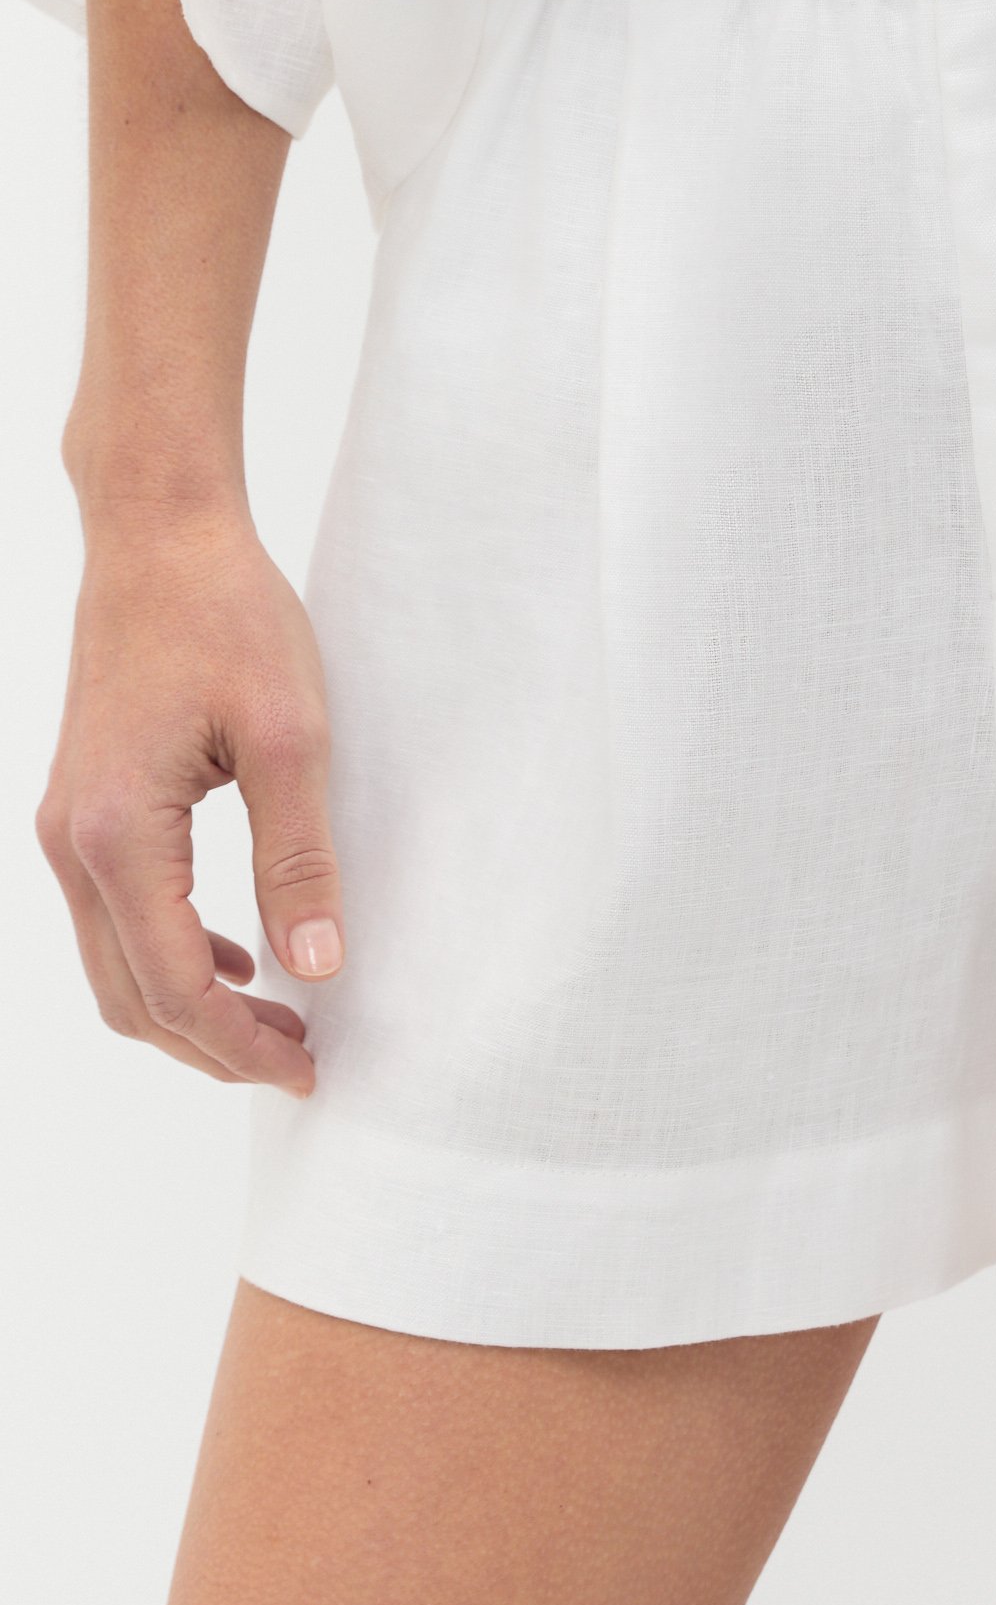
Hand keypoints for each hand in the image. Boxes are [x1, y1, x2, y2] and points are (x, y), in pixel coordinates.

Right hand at [37, 500, 342, 1092]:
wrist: (160, 534)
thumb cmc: (228, 616)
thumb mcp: (290, 735)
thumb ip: (300, 858)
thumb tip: (319, 965)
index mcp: (119, 835)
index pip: (174, 987)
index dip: (240, 1048)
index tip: (310, 1070)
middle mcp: (74, 842)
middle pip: (131, 996)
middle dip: (212, 1049)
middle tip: (302, 1063)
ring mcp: (68, 826)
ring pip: (115, 963)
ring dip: (189, 1009)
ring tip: (279, 1024)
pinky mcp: (83, 806)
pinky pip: (114, 914)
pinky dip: (168, 955)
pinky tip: (236, 958)